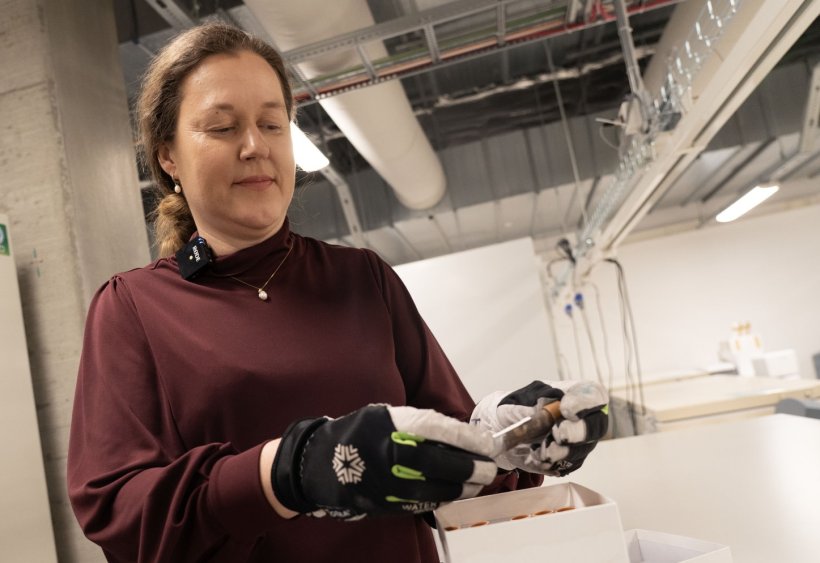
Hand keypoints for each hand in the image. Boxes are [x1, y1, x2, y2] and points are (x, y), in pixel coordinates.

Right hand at [271, 405, 496, 519]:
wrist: (320, 463)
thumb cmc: (361, 432)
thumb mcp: (388, 415)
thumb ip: (421, 424)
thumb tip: (461, 437)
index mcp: (394, 426)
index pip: (443, 432)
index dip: (470, 440)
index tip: (488, 445)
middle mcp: (394, 454)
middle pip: (445, 465)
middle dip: (474, 468)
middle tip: (490, 468)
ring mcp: (391, 482)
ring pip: (439, 489)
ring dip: (464, 487)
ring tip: (477, 481)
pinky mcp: (389, 503)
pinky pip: (425, 503)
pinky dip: (444, 497)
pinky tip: (454, 492)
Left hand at [471, 380, 607, 475]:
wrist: (506, 430)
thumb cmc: (514, 409)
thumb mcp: (515, 403)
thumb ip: (529, 408)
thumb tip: (545, 414)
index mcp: (572, 394)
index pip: (593, 395)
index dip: (585, 404)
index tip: (565, 410)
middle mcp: (583, 418)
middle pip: (597, 427)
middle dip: (577, 433)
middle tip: (557, 434)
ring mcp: (580, 440)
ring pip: (582, 450)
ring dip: (558, 452)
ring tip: (536, 450)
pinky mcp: (571, 459)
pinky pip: (568, 466)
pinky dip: (551, 464)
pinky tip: (536, 457)